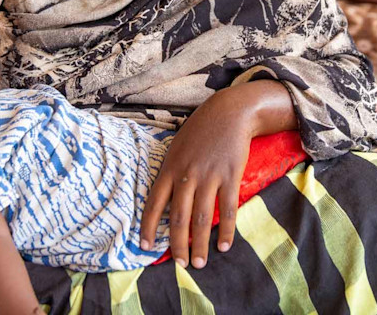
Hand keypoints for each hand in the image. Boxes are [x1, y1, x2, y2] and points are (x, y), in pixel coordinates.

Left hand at [139, 90, 251, 268]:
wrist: (229, 112)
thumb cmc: (201, 130)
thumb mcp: (177, 146)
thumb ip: (171, 171)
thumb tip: (164, 198)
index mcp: (170, 168)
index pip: (154, 203)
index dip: (149, 227)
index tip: (145, 246)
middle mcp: (187, 175)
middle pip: (178, 218)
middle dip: (177, 245)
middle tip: (179, 264)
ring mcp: (209, 176)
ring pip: (202, 218)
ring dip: (200, 244)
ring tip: (200, 263)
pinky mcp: (230, 176)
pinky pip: (228, 209)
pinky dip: (226, 230)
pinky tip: (224, 245)